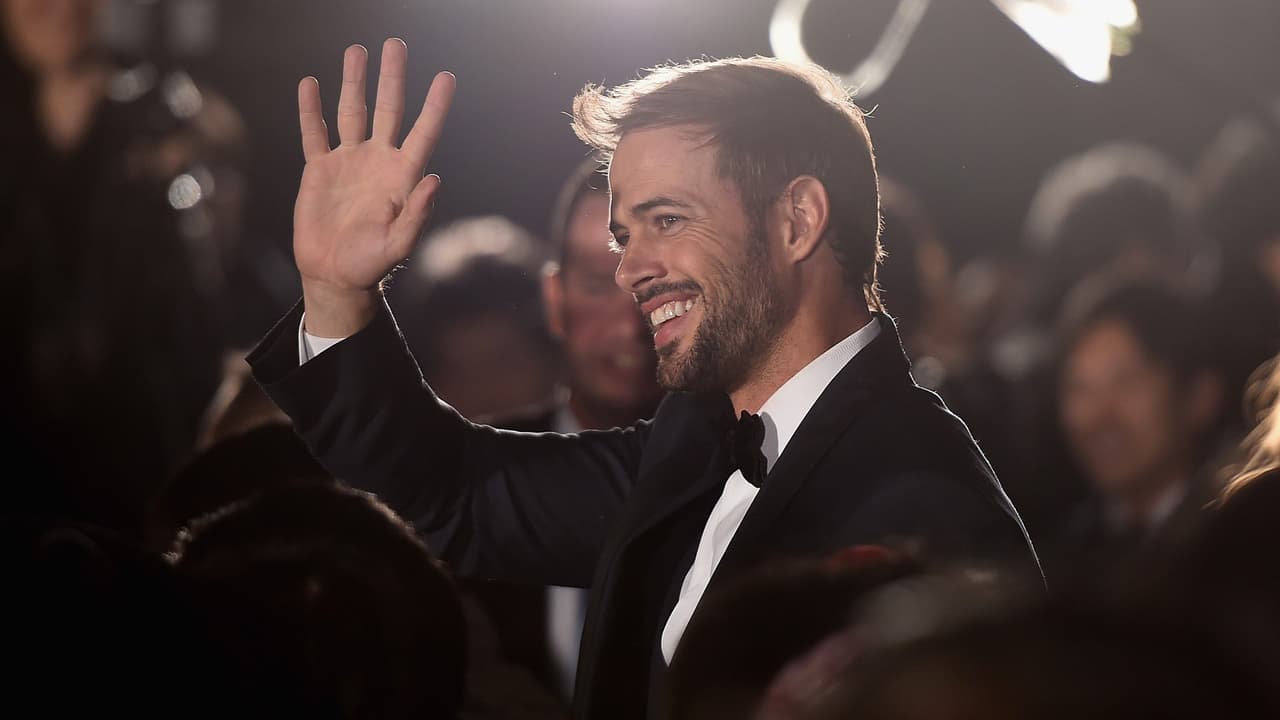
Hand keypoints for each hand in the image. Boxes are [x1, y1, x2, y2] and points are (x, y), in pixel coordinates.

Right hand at [293, 38, 454, 335]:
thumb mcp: (399, 244)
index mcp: (402, 177)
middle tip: (395, 44)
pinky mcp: (319, 169)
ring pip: (352, 112)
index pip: (422, 132)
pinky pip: (315, 133)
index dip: (435, 106)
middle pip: (388, 110)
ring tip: (356, 51)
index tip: (446, 77)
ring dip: (354, 82)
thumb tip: (435, 179)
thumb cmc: (371, 265)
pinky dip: (311, 109)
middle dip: (392, 77)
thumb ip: (417, 214)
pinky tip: (311, 83)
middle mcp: (378, 162)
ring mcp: (348, 162)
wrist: (334, 275)